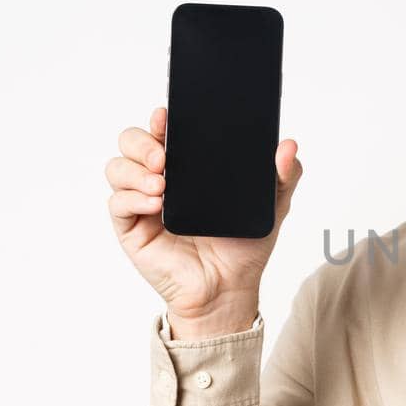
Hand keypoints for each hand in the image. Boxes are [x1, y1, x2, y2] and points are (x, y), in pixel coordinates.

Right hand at [106, 105, 303, 326]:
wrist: (230, 288)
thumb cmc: (243, 246)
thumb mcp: (272, 206)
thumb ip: (284, 174)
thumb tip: (289, 146)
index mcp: (187, 165)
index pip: (164, 130)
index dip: (161, 119)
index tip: (167, 116)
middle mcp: (159, 178)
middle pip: (131, 142)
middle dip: (142, 141)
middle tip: (164, 157)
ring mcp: (142, 202)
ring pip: (117, 168)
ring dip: (135, 170)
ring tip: (162, 184)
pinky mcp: (131, 228)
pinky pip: (117, 204)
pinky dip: (132, 199)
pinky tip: (156, 205)